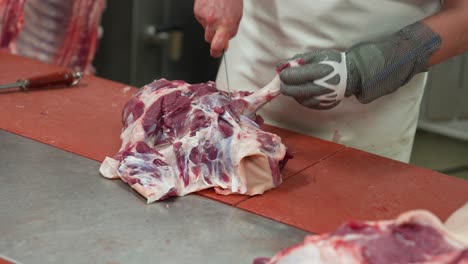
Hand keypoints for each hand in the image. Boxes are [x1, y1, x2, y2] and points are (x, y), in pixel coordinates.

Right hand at [194, 0, 242, 56]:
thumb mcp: (237, 17)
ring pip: (205, 30)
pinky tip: (211, 9)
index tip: (217, 53)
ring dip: (210, 26)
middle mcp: (213, 22)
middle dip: (213, 37)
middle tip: (219, 28)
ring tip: (216, 14)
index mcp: (225, 25)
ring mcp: (203, 17)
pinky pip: (200, 20)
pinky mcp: (197, 12)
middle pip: (209, 39)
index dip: (216, 52)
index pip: (217, 46)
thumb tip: (225, 43)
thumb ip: (231, 32)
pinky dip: (205, 17)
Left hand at [279, 22, 440, 109]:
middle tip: (284, 82)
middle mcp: (321, 86)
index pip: (292, 77)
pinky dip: (302, 99)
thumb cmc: (334, 62)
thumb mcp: (317, 55)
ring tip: (297, 85)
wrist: (354, 75)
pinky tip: (304, 92)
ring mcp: (323, 98)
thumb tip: (282, 67)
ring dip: (293, 93)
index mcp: (319, 71)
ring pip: (298, 99)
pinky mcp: (325, 105)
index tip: (282, 73)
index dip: (284, 76)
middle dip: (285, 86)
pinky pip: (307, 105)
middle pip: (292, 91)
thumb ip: (299, 61)